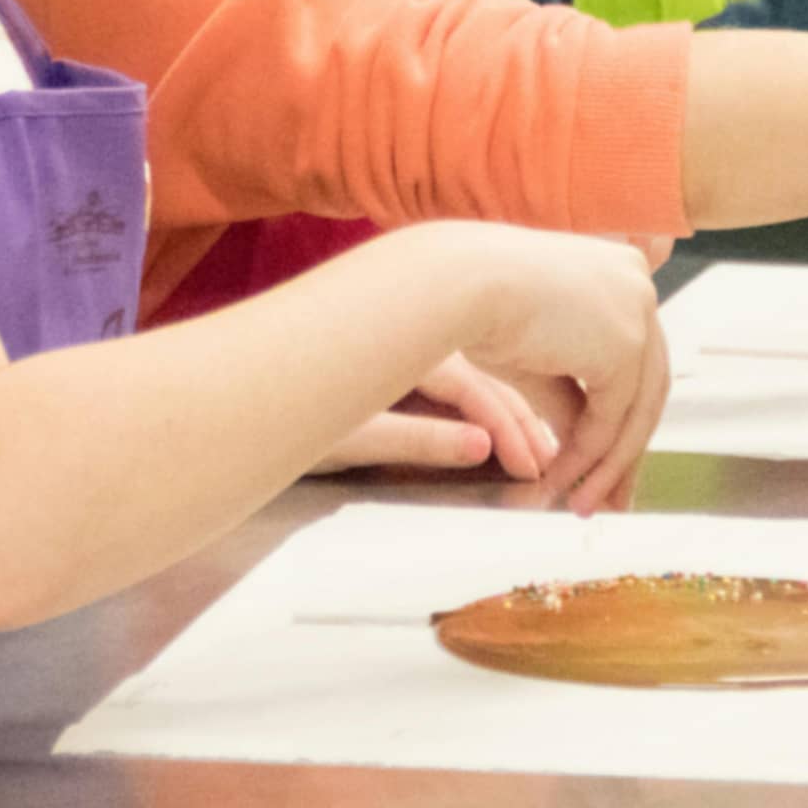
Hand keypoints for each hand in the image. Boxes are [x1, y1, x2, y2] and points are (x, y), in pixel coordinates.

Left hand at [307, 352, 558, 479]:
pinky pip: (464, 384)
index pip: (480, 392)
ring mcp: (419, 350)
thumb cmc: (293, 408)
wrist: (250, 387)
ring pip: (484, 379)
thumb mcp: (359, 433)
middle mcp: (425, 342)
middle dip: (529, 422)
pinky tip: (504, 427)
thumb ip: (423, 438)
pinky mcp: (410, 364)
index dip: (512, 432)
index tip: (536, 465)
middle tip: (557, 461)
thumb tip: (482, 446)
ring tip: (545, 448)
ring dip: (517, 414)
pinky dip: (491, 408)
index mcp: (417, 351)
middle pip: (493, 381)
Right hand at [455, 225, 668, 516]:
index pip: (636, 355)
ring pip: (636, 406)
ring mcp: (637, 310)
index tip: (607, 457)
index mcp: (618, 269)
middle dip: (625, 449)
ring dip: (608, 464)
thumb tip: (588, 449)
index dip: (622, 412)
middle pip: (646, 384)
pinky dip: (589, 456)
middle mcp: (637, 283)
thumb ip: (572, 396)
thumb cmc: (475, 303)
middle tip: (608, 495)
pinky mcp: (625, 344)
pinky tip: (563, 480)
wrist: (457, 282)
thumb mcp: (536, 356)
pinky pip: (613, 417)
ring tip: (580, 503)